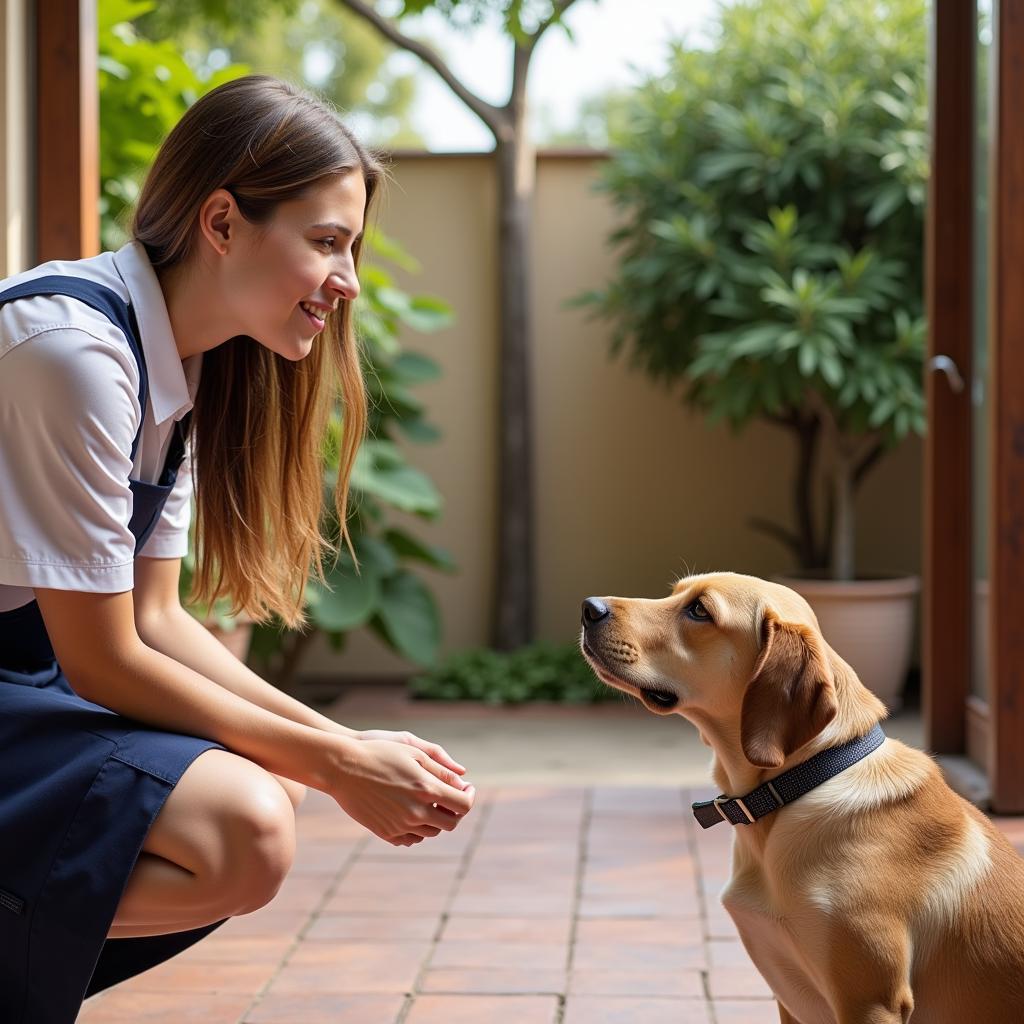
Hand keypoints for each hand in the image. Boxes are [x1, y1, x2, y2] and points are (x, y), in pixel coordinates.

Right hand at [328, 737, 475, 846]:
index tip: (467, 789)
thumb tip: (463, 782)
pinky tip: (413, 813)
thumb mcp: (414, 753)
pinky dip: (418, 829)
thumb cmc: (380, 753)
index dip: (469, 797)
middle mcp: (416, 812)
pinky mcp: (386, 833)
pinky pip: (411, 839)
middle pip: (450, 823)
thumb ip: (441, 770)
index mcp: (426, 790)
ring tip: (431, 802)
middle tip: (451, 798)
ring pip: (431, 832)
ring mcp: (400, 825)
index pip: (463, 805)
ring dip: (436, 819)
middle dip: (455, 811)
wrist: (343, 767)